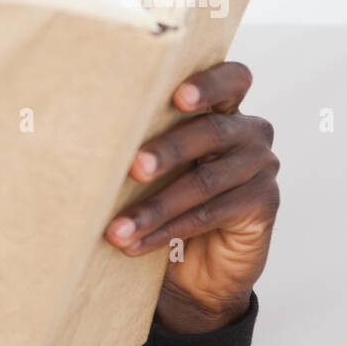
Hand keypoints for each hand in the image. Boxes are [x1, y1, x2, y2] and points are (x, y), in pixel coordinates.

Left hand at [103, 61, 279, 333]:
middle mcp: (248, 131)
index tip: (178, 97)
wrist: (194, 266)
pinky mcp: (265, 204)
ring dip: (155, 207)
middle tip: (133, 168)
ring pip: (204, 181)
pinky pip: (211, 214)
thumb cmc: (162, 199)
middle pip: (210, 131)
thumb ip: (138, 143)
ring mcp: (261, 166)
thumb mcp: (151, 168)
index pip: (231, 79)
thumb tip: (82, 138)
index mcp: (221, 108)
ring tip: (117, 228)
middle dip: (166, 151)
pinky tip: (137, 243)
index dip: (208, 84)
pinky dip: (168, 230)